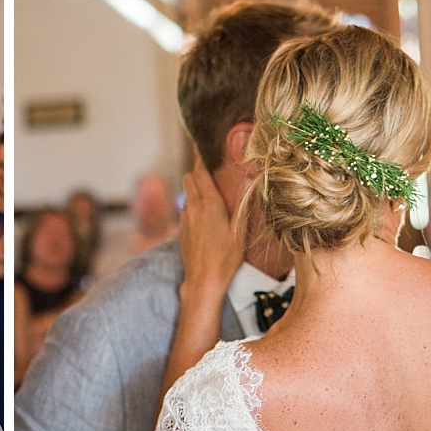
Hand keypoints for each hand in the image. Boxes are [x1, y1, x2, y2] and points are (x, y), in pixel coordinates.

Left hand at [180, 158, 240, 292]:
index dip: (202, 159)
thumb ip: (243, 204)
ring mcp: (184, 218)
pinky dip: (193, 205)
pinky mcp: (181, 228)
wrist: (203, 280)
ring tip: (212, 193)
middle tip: (212, 171)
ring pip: (187, 193)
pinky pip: (186, 208)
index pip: (200, 172)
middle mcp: (193, 207)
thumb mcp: (240, 231)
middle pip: (189, 178)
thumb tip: (249, 181)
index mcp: (209, 204)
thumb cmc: (226, 257)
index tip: (206, 150)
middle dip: (198, 171)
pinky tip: (206, 215)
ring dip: (196, 189)